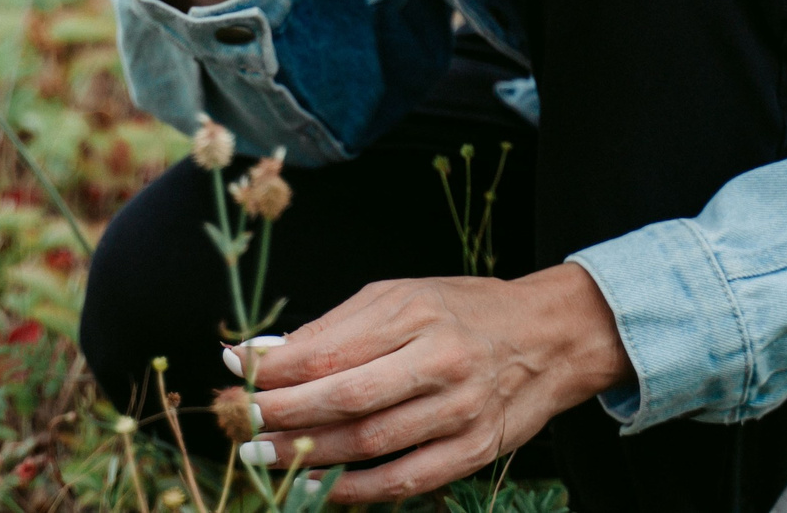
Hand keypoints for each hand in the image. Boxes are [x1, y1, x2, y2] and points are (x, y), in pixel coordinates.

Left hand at [243, 266, 632, 502]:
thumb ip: (334, 328)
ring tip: (265, 455)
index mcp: (416, 314)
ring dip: (310, 454)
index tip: (234, 368)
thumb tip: (265, 353)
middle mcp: (441, 361)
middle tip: (239, 420)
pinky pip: (408, 479)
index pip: (331, 347)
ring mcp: (462, 410)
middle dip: (283, 413)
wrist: (552, 336)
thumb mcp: (400, 297)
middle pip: (347, 397)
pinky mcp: (477, 450)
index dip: (277, 366)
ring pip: (372, 443)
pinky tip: (321, 485)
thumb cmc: (462, 311)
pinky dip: (359, 488)